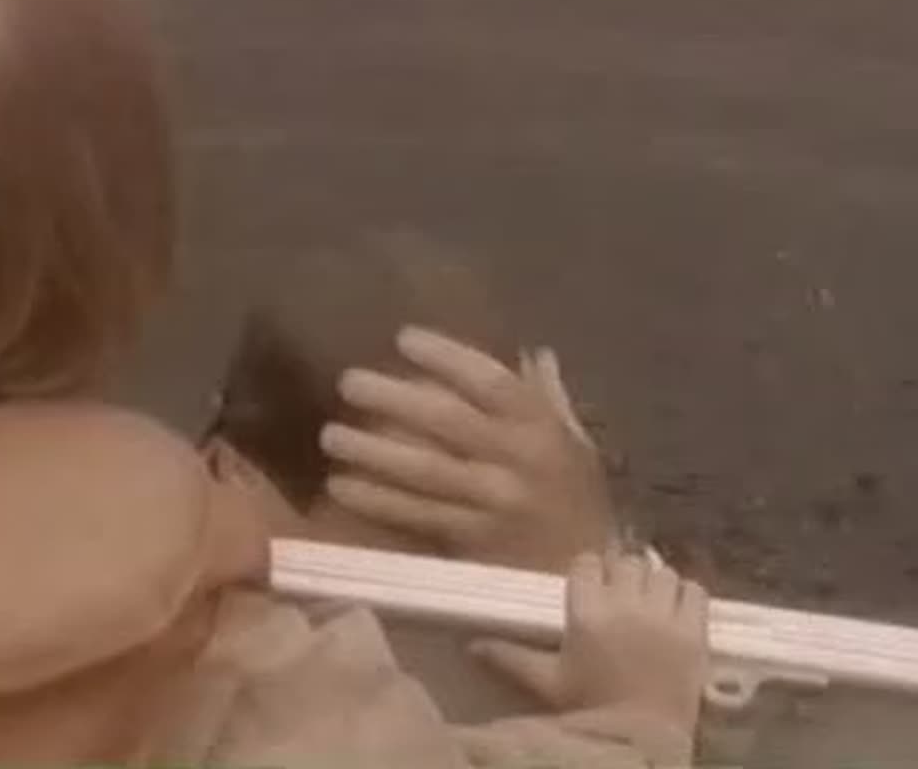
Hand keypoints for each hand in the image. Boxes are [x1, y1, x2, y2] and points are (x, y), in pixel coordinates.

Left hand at [320, 326, 616, 570]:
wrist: (587, 579)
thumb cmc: (578, 503)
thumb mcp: (575, 445)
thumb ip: (548, 400)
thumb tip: (530, 355)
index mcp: (542, 428)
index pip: (490, 381)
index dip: (446, 356)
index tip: (404, 339)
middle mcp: (518, 462)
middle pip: (447, 421)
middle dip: (393, 398)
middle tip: (349, 383)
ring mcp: (494, 504)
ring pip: (424, 471)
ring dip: (372, 452)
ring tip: (331, 436)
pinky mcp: (472, 543)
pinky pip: (416, 516)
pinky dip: (377, 500)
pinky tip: (342, 486)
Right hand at [471, 550, 708, 728]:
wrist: (639, 746)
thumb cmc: (588, 712)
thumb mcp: (545, 685)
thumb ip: (509, 658)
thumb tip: (470, 644)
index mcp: (586, 612)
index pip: (587, 563)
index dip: (590, 572)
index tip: (591, 587)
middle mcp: (625, 604)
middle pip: (626, 562)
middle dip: (622, 574)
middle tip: (621, 597)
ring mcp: (664, 616)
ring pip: (662, 572)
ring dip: (655, 583)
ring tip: (650, 603)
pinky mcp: (694, 631)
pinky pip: (694, 590)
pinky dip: (686, 595)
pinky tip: (676, 612)